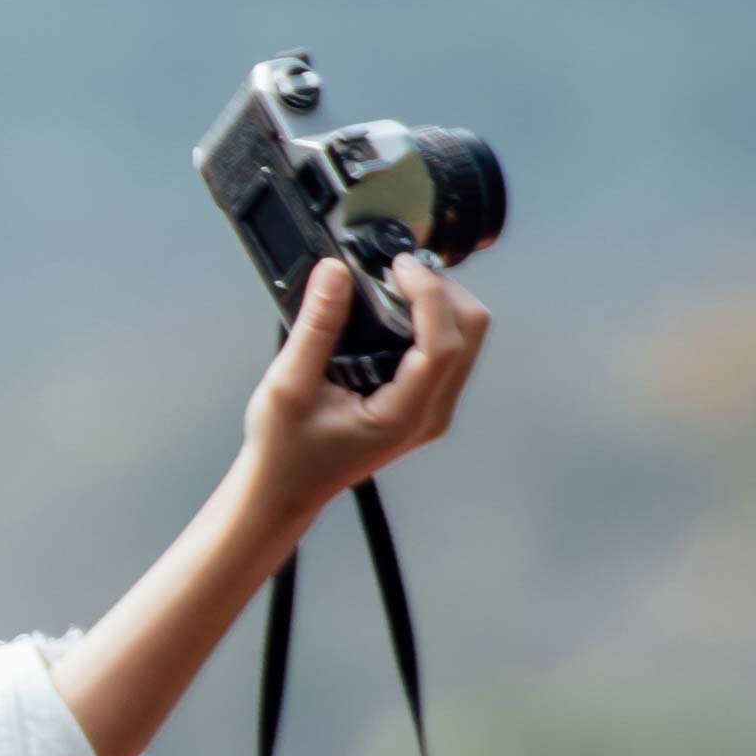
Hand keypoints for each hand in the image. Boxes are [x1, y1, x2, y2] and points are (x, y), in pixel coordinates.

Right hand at [226, 240, 493, 530]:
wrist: (288, 488)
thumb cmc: (286, 451)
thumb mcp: (288, 385)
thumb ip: (316, 326)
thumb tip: (335, 273)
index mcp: (403, 416)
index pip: (442, 345)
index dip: (428, 295)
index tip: (398, 267)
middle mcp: (430, 414)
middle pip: (470, 333)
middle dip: (439, 291)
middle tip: (395, 272)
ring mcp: (433, 409)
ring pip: (468, 337)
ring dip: (438, 302)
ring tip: (392, 285)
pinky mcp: (426, 402)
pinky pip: (451, 349)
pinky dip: (432, 318)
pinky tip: (396, 309)